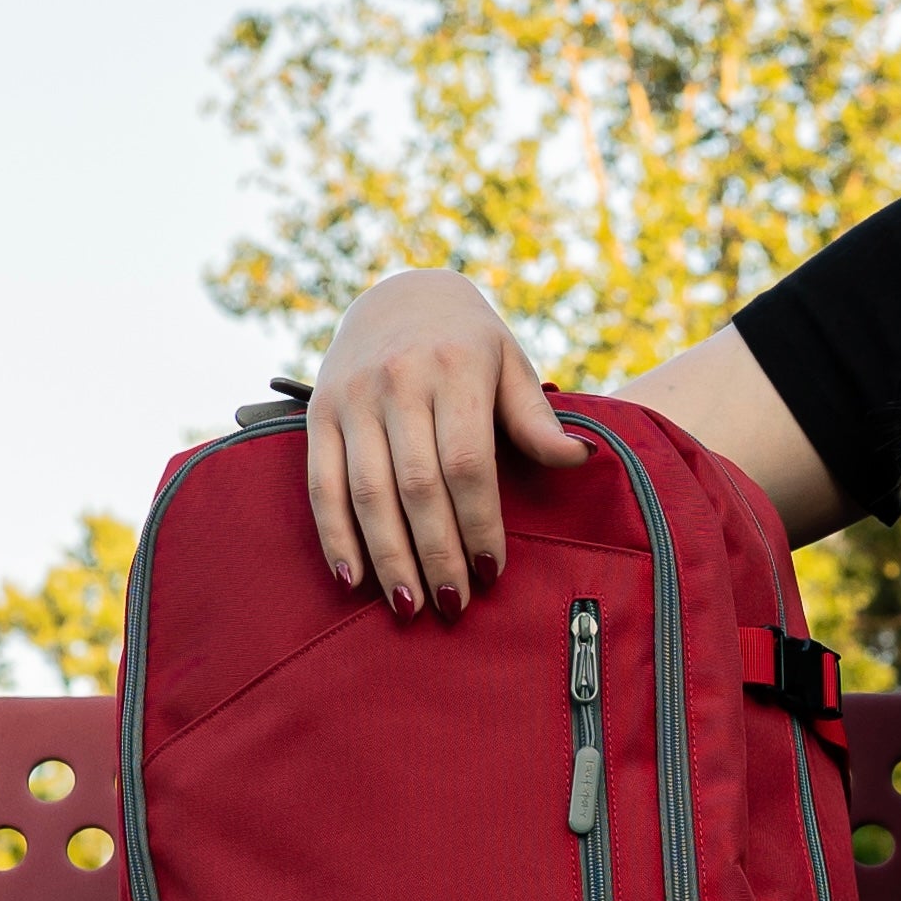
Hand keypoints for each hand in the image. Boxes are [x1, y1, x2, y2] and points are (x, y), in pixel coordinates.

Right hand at [306, 271, 591, 617]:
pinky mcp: (320, 413)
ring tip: (410, 607)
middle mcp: (398, 381)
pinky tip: (352, 577)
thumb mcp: (510, 363)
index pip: (466, 463)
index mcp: (455, 369)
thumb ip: (535, 418)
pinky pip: (320, 483)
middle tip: (454, 604)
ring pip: (367, 492)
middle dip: (435, 553)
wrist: (400, 293)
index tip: (492, 571)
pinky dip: (334, 534)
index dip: (478, 523)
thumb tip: (581, 459)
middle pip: (416, 486)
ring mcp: (352, 398)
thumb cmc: (470, 343)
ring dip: (388, 557)